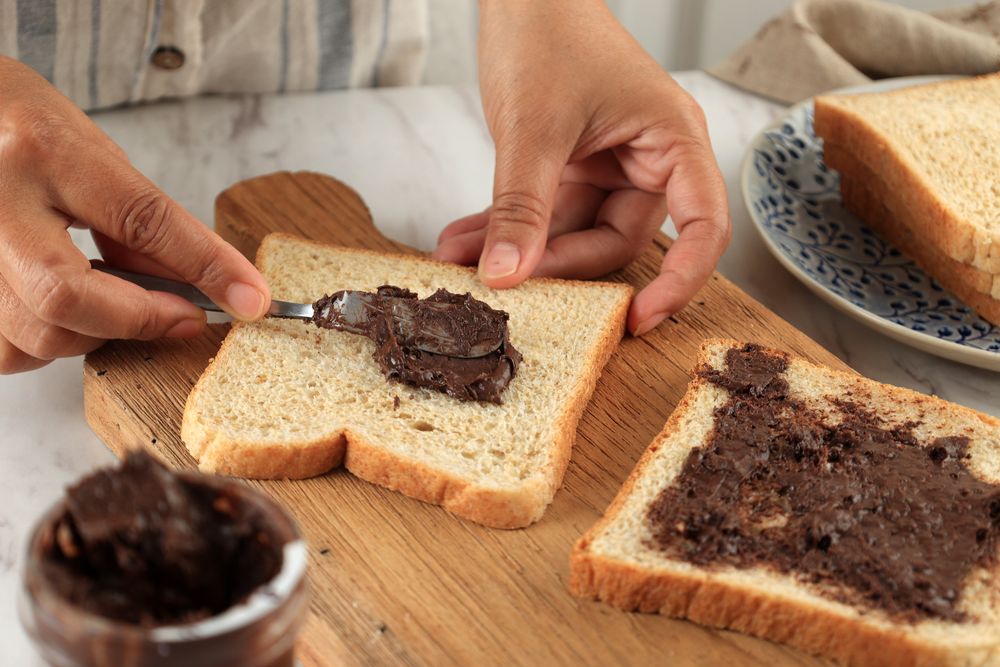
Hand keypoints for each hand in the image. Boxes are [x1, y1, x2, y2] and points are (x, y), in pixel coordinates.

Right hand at [0, 57, 269, 373]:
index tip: (247, 299)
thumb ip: (144, 222)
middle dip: (137, 321)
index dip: (204, 266)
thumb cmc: (24, 124)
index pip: (142, 219)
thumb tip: (202, 285)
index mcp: (45, 152)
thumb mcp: (94, 154)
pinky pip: (3, 348)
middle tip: (181, 316)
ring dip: (91, 337)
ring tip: (113, 307)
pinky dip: (45, 345)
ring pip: (31, 335)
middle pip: (66, 297)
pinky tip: (65, 315)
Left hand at [433, 0, 729, 334]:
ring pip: (574, 232)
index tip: (638, 321)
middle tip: (505, 280)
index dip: (680, 281)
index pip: (702, 228)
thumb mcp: (533, 129)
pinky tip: (464, 240)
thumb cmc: (548, 32)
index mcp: (673, 140)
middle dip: (558, 263)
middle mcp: (650, 159)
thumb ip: (522, 207)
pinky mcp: (573, 166)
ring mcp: (610, 164)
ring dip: (520, 248)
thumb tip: (508, 276)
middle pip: (619, 239)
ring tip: (461, 257)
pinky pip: (547, 213)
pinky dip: (509, 228)